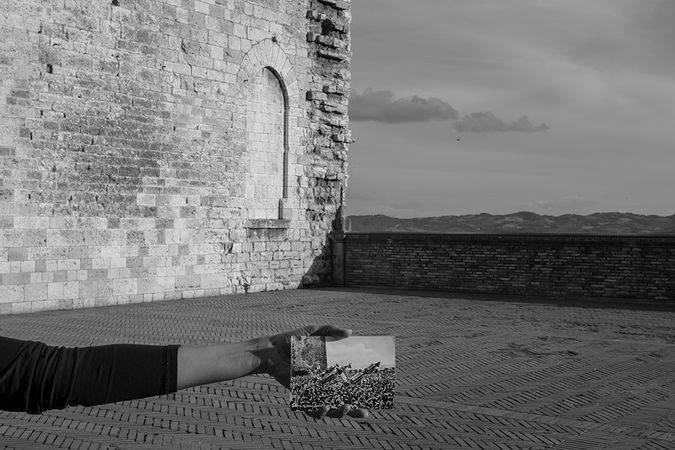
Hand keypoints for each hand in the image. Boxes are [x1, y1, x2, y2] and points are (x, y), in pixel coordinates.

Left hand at [252, 325, 369, 419]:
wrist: (271, 349)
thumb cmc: (292, 340)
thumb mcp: (314, 332)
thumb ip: (331, 331)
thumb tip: (350, 332)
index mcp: (327, 371)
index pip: (346, 385)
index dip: (359, 393)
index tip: (373, 396)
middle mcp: (320, 383)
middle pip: (340, 401)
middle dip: (353, 410)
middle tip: (366, 413)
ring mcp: (310, 390)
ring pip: (327, 408)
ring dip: (339, 412)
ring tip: (348, 408)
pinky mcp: (299, 393)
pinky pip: (310, 407)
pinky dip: (319, 410)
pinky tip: (326, 405)